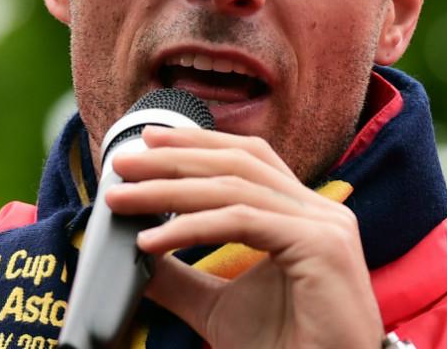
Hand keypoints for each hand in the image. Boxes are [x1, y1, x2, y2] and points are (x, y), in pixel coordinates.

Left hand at [104, 129, 380, 348]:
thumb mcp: (217, 306)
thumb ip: (180, 276)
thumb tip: (135, 254)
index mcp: (303, 214)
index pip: (247, 159)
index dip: (197, 144)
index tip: (148, 140)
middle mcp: (320, 211)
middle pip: (236, 164)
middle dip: (172, 159)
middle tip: (121, 163)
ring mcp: (325, 225)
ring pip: (233, 188)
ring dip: (168, 190)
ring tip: (123, 198)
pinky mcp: (321, 245)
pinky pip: (242, 221)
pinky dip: (190, 227)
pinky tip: (153, 240)